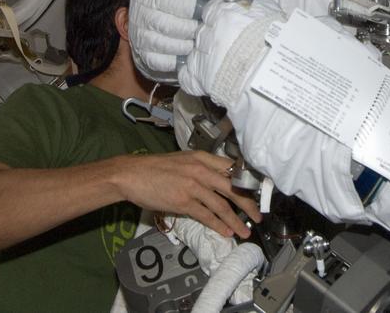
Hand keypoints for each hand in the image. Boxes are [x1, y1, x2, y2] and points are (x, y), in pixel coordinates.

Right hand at [111, 150, 261, 238]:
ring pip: (222, 205)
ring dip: (236, 221)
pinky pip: (207, 215)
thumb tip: (218, 181)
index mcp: (202, 157)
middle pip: (233, 188)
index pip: (232, 169)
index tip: (257, 194)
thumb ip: (201, 168)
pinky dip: (218, 225)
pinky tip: (225, 232)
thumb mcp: (183, 161)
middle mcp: (201, 169)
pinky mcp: (184, 201)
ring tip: (244, 232)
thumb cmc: (154, 168)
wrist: (132, 174)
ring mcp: (193, 185)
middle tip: (257, 217)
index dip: (247, 183)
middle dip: (248, 205)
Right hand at [130, 0, 223, 82]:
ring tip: (198, 40)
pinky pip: (158, 62)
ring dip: (185, 45)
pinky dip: (176, 61)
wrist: (170, 15)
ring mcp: (139, 35)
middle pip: (163, 24)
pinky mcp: (144, 55)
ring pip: (161, 44)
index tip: (204, 9)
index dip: (187, 5)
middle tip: (203, 28)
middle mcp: (139, 12)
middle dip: (189, 28)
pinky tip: (187, 54)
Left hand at [182, 0, 283, 105]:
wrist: (271, 76)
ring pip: (194, 51)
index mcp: (219, 13)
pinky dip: (194, 77)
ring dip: (204, 55)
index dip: (221, 16)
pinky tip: (207, 77)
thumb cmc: (272, 40)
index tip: (232, 24)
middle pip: (202, 29)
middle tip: (230, 45)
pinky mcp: (197, 79)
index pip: (211, 9)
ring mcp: (199, 56)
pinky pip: (187, 76)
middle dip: (212, 35)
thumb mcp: (267, 8)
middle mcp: (205, 33)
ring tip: (222, 63)